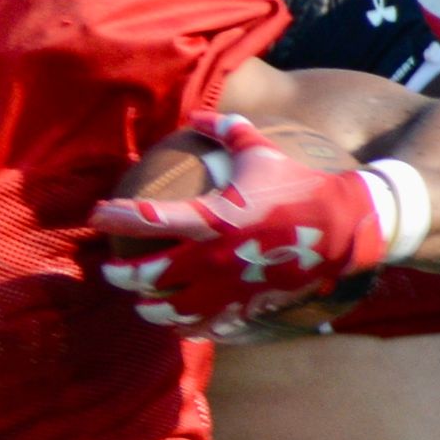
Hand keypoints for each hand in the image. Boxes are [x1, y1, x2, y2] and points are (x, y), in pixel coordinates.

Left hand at [88, 114, 392, 340]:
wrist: (343, 226)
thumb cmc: (299, 184)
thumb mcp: (260, 150)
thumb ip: (226, 129)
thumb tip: (197, 112)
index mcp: (210, 218)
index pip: (146, 219)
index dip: (114, 217)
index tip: (97, 215)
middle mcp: (210, 258)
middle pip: (146, 276)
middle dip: (121, 275)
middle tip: (111, 271)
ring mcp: (225, 288)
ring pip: (168, 310)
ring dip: (148, 308)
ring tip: (141, 302)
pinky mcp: (242, 306)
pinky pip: (202, 327)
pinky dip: (184, 327)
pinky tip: (177, 322)